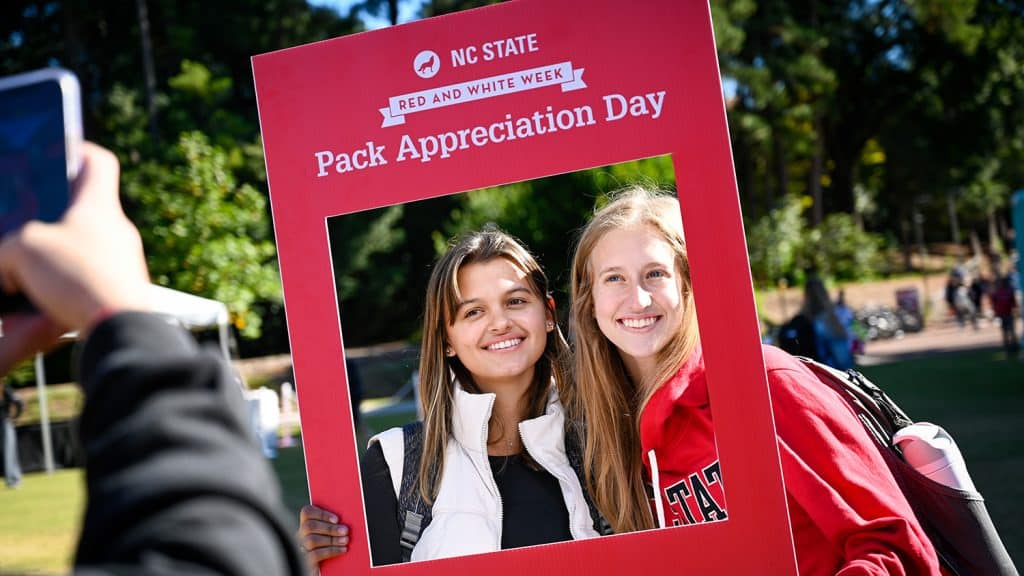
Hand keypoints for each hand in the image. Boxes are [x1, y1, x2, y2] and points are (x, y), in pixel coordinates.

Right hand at [0, 142, 150, 375]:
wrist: (121, 328)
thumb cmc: (79, 278)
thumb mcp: (23, 252)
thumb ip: (7, 250)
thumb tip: (6, 269)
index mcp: (99, 206)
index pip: (98, 162)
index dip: (76, 150)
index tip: (55, 153)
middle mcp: (118, 230)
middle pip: (83, 208)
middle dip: (49, 215)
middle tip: (23, 222)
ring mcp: (123, 261)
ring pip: (83, 246)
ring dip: (54, 253)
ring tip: (23, 267)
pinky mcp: (121, 290)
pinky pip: (88, 276)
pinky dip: (64, 282)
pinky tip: (41, 298)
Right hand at [298, 504, 349, 567]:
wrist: (328, 568)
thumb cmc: (330, 546)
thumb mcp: (330, 533)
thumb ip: (332, 524)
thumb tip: (345, 519)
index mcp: (306, 524)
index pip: (307, 512)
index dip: (321, 514)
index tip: (337, 519)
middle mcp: (300, 535)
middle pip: (309, 526)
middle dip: (329, 527)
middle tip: (345, 530)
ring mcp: (301, 548)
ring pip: (311, 540)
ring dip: (331, 539)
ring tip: (345, 540)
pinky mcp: (305, 561)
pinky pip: (315, 554)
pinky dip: (331, 551)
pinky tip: (342, 550)